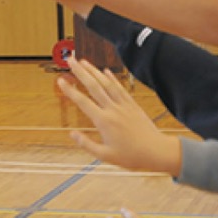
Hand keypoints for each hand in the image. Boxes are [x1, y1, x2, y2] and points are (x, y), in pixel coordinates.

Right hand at [57, 55, 181, 174]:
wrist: (157, 152)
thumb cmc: (131, 157)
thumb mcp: (105, 156)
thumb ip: (87, 144)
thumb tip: (72, 134)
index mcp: (104, 121)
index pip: (83, 102)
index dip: (70, 90)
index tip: (60, 80)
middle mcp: (113, 109)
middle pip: (93, 86)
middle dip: (80, 72)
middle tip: (71, 60)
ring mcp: (123, 105)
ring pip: (106, 83)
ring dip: (94, 71)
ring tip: (84, 61)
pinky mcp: (132, 105)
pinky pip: (120, 88)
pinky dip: (112, 78)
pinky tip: (105, 71)